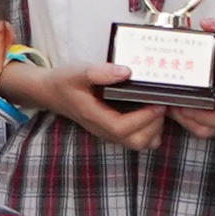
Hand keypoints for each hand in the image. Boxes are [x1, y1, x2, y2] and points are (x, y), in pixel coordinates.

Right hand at [23, 60, 169, 151]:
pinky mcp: (112, 130)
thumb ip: (100, 72)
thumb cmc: (64, 81)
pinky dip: (149, 131)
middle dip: (154, 126)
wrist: (51, 92)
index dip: (143, 119)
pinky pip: (135, 138)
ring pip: (137, 143)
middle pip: (134, 141)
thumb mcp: (78, 71)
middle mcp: (102, 129)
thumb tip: (126, 72)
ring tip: (159, 109)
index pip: (121, 128)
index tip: (158, 104)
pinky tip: (152, 113)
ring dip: (154, 130)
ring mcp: (108, 132)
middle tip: (163, 104)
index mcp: (94, 116)